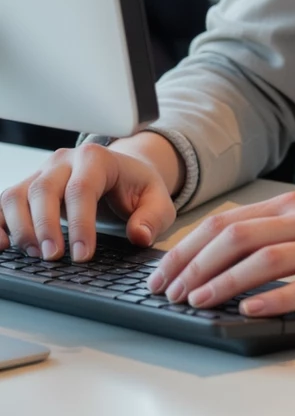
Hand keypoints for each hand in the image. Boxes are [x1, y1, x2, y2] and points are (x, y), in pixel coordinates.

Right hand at [0, 138, 178, 261]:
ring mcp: (43, 172)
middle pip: (43, 188)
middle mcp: (65, 161)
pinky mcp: (28, 187)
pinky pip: (4, 202)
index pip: (82, 188)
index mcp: (97, 159)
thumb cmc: (137, 187)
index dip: (80, 223)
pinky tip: (4, 245)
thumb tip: (139, 235)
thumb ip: (153, 217)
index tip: (82, 254)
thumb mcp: (158, 199)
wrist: (123, 171)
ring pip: (17, 194)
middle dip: (45, 226)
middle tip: (53, 257)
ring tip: (37, 255)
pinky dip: (0, 223)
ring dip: (21, 227)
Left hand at [149, 191, 294, 314]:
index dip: (188, 247)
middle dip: (194, 265)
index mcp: (293, 206)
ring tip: (197, 302)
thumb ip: (276, 232)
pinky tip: (249, 310)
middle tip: (170, 292)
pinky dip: (271, 298)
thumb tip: (221, 255)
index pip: (226, 222)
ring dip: (222, 281)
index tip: (163, 273)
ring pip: (262, 259)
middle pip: (235, 237)